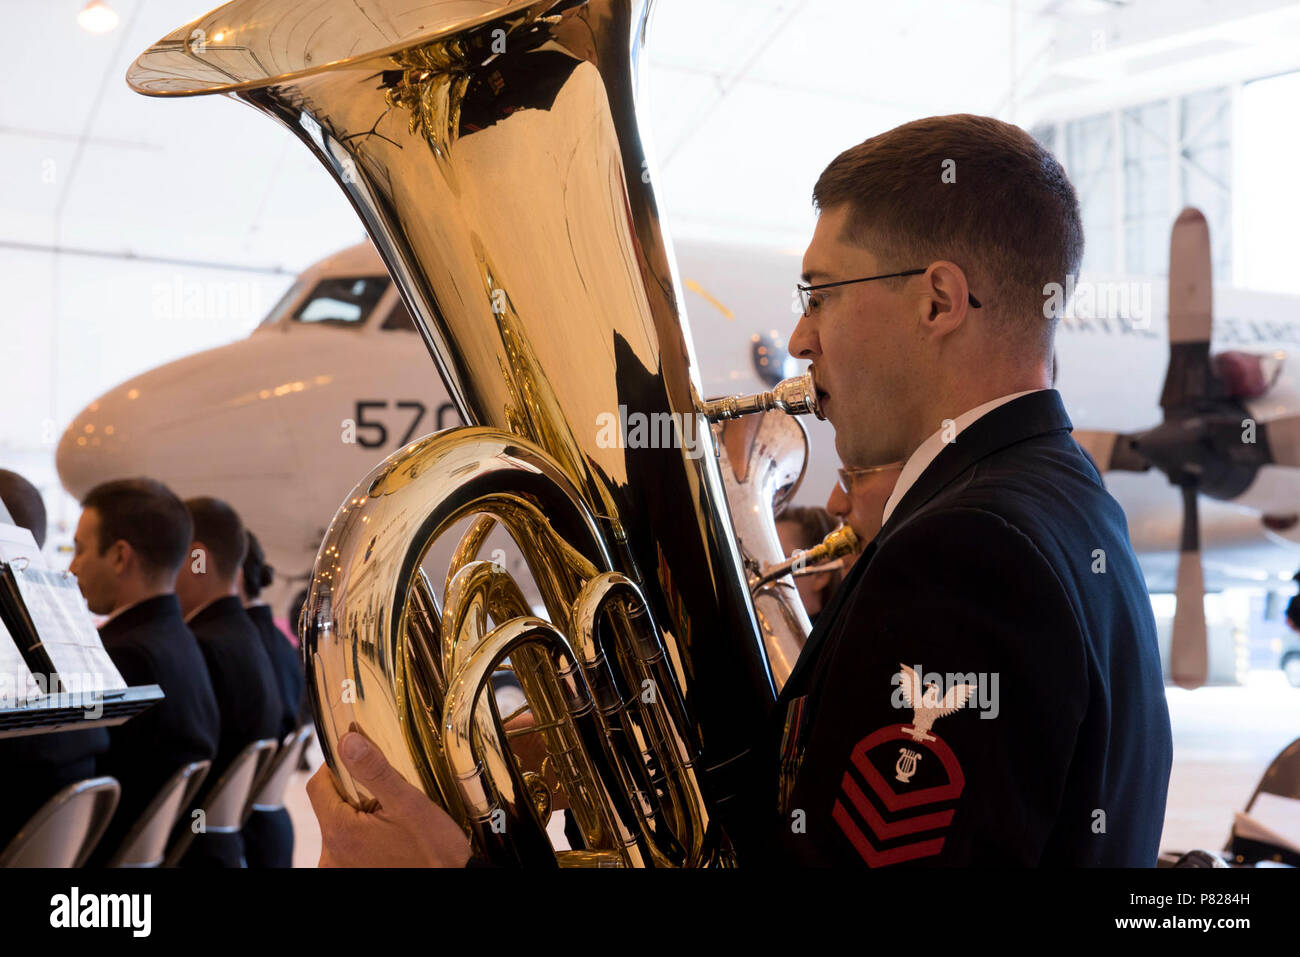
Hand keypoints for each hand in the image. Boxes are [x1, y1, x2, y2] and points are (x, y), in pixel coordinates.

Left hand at [306, 730, 471, 866]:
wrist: (451, 878)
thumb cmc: (433, 850)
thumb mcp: (408, 803)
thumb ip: (374, 771)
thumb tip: (347, 742)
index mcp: (340, 833)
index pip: (317, 785)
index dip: (336, 766)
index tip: (361, 762)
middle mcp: (331, 856)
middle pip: (328, 804)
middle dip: (353, 792)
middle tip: (386, 795)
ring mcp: (339, 868)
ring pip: (339, 822)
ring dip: (359, 812)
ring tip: (391, 817)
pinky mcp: (350, 873)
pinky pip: (347, 842)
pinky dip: (363, 832)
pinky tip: (388, 835)